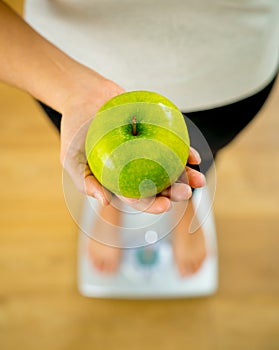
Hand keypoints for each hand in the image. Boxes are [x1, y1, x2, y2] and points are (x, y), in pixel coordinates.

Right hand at [60, 68, 204, 213]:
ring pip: (168, 168)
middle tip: (186, 193)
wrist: (84, 95)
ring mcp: (146, 152)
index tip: (165, 205)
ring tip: (199, 180)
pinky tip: (194, 157)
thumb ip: (85, 182)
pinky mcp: (154, 134)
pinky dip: (184, 152)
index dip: (151, 204)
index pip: (137, 198)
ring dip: (185, 176)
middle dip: (174, 193)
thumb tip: (105, 203)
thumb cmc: (75, 129)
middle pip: (157, 185)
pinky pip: (171, 144)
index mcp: (119, 180)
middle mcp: (135, 169)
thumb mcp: (71, 158)